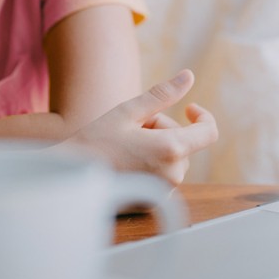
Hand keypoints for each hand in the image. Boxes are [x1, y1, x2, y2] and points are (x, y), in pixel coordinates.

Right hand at [62, 70, 217, 184]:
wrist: (69, 178)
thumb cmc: (96, 141)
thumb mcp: (129, 111)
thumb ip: (163, 94)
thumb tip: (189, 76)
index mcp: (171, 149)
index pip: (209, 132)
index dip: (202, 117)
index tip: (188, 108)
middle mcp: (173, 175)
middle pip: (183, 142)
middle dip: (162, 130)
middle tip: (131, 130)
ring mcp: (163, 191)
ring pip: (172, 159)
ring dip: (155, 147)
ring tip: (125, 148)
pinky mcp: (153, 203)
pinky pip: (162, 176)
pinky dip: (150, 165)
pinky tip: (124, 164)